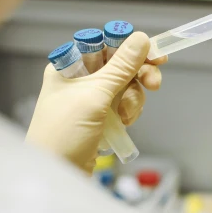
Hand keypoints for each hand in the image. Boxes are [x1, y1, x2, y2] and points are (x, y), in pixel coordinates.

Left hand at [27, 32, 166, 173]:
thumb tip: (142, 38)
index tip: (154, 55)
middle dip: (138, 74)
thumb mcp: (95, 96)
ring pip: (126, 86)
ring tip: (127, 116)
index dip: (130, 48)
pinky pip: (124, 104)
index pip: (105, 44)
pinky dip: (129, 111)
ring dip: (133, 98)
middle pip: (119, 65)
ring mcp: (90, 99)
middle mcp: (79, 78)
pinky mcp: (100, 117)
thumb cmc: (65, 133)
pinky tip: (124, 123)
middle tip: (154, 84)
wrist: (56, 175)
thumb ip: (121, 67)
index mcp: (69, 66)